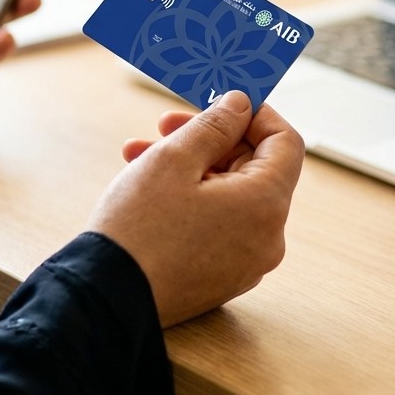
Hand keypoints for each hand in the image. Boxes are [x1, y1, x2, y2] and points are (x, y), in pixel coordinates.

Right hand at [87, 90, 304, 326]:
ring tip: (140, 154)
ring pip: (229, 195)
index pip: (285, 142)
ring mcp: (246, 262)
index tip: (223, 99)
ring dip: (191, 166)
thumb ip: (214, 125)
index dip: (256, 112)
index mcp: (265, 204)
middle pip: (254, 168)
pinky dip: (191, 198)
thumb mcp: (173, 159)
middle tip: (166, 124)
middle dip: (210, 138)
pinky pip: (218, 224)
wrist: (109, 295)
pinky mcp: (221, 276)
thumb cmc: (140, 227)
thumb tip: (241, 104)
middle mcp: (267, 237)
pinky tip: (148, 188)